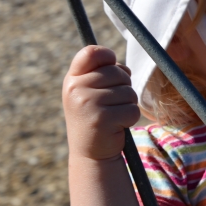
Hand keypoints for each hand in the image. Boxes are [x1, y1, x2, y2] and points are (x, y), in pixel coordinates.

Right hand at [63, 46, 139, 161]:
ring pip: (129, 92)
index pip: (91, 53)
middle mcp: (76, 89)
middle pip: (119, 73)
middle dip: (123, 87)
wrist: (90, 152)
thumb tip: (125, 69)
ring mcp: (88, 104)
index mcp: (73, 80)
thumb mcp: (89, 91)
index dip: (107, 55)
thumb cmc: (95, 115)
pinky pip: (132, 109)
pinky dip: (130, 119)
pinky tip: (116, 126)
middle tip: (110, 103)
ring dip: (127, 105)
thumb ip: (102, 73)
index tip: (110, 63)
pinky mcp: (102, 120)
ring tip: (112, 116)